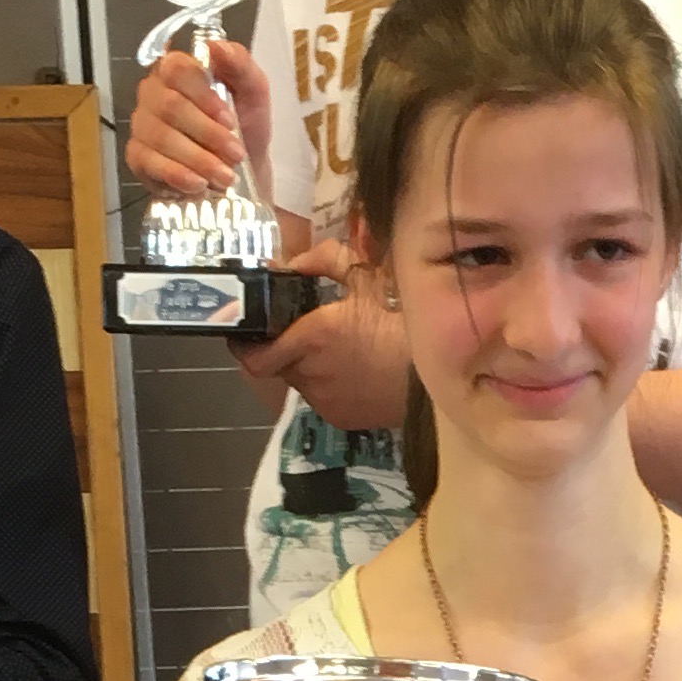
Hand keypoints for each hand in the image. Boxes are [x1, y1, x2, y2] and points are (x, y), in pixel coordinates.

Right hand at [128, 39, 272, 201]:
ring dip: (198, 159)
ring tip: (225, 176)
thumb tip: (217, 45)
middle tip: (236, 155)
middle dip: (208, 134)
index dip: (203, 97)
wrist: (242, 172)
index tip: (230, 121)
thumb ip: (241, 65)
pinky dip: (177, 175)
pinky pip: (150, 163)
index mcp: (178, 70)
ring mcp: (142, 125)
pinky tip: (198, 184)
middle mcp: (153, 93)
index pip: (177, 70)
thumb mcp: (254, 93)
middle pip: (170, 106)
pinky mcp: (137, 157)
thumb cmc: (245, 128)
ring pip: (162, 137)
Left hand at [230, 243, 405, 426]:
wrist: (438, 372)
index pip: (254, 356)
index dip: (243, 346)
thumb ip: (324, 261)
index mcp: (311, 338)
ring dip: (307, 365)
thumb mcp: (366, 276)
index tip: (245, 332)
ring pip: (301, 382)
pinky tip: (354, 370)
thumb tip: (294, 262)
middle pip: (278, 364)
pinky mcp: (341, 419)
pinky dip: (328, 383)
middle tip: (301, 329)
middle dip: (283, 346)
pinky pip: (322, 398)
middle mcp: (310, 374)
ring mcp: (325, 401)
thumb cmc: (402, 319)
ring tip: (335, 349)